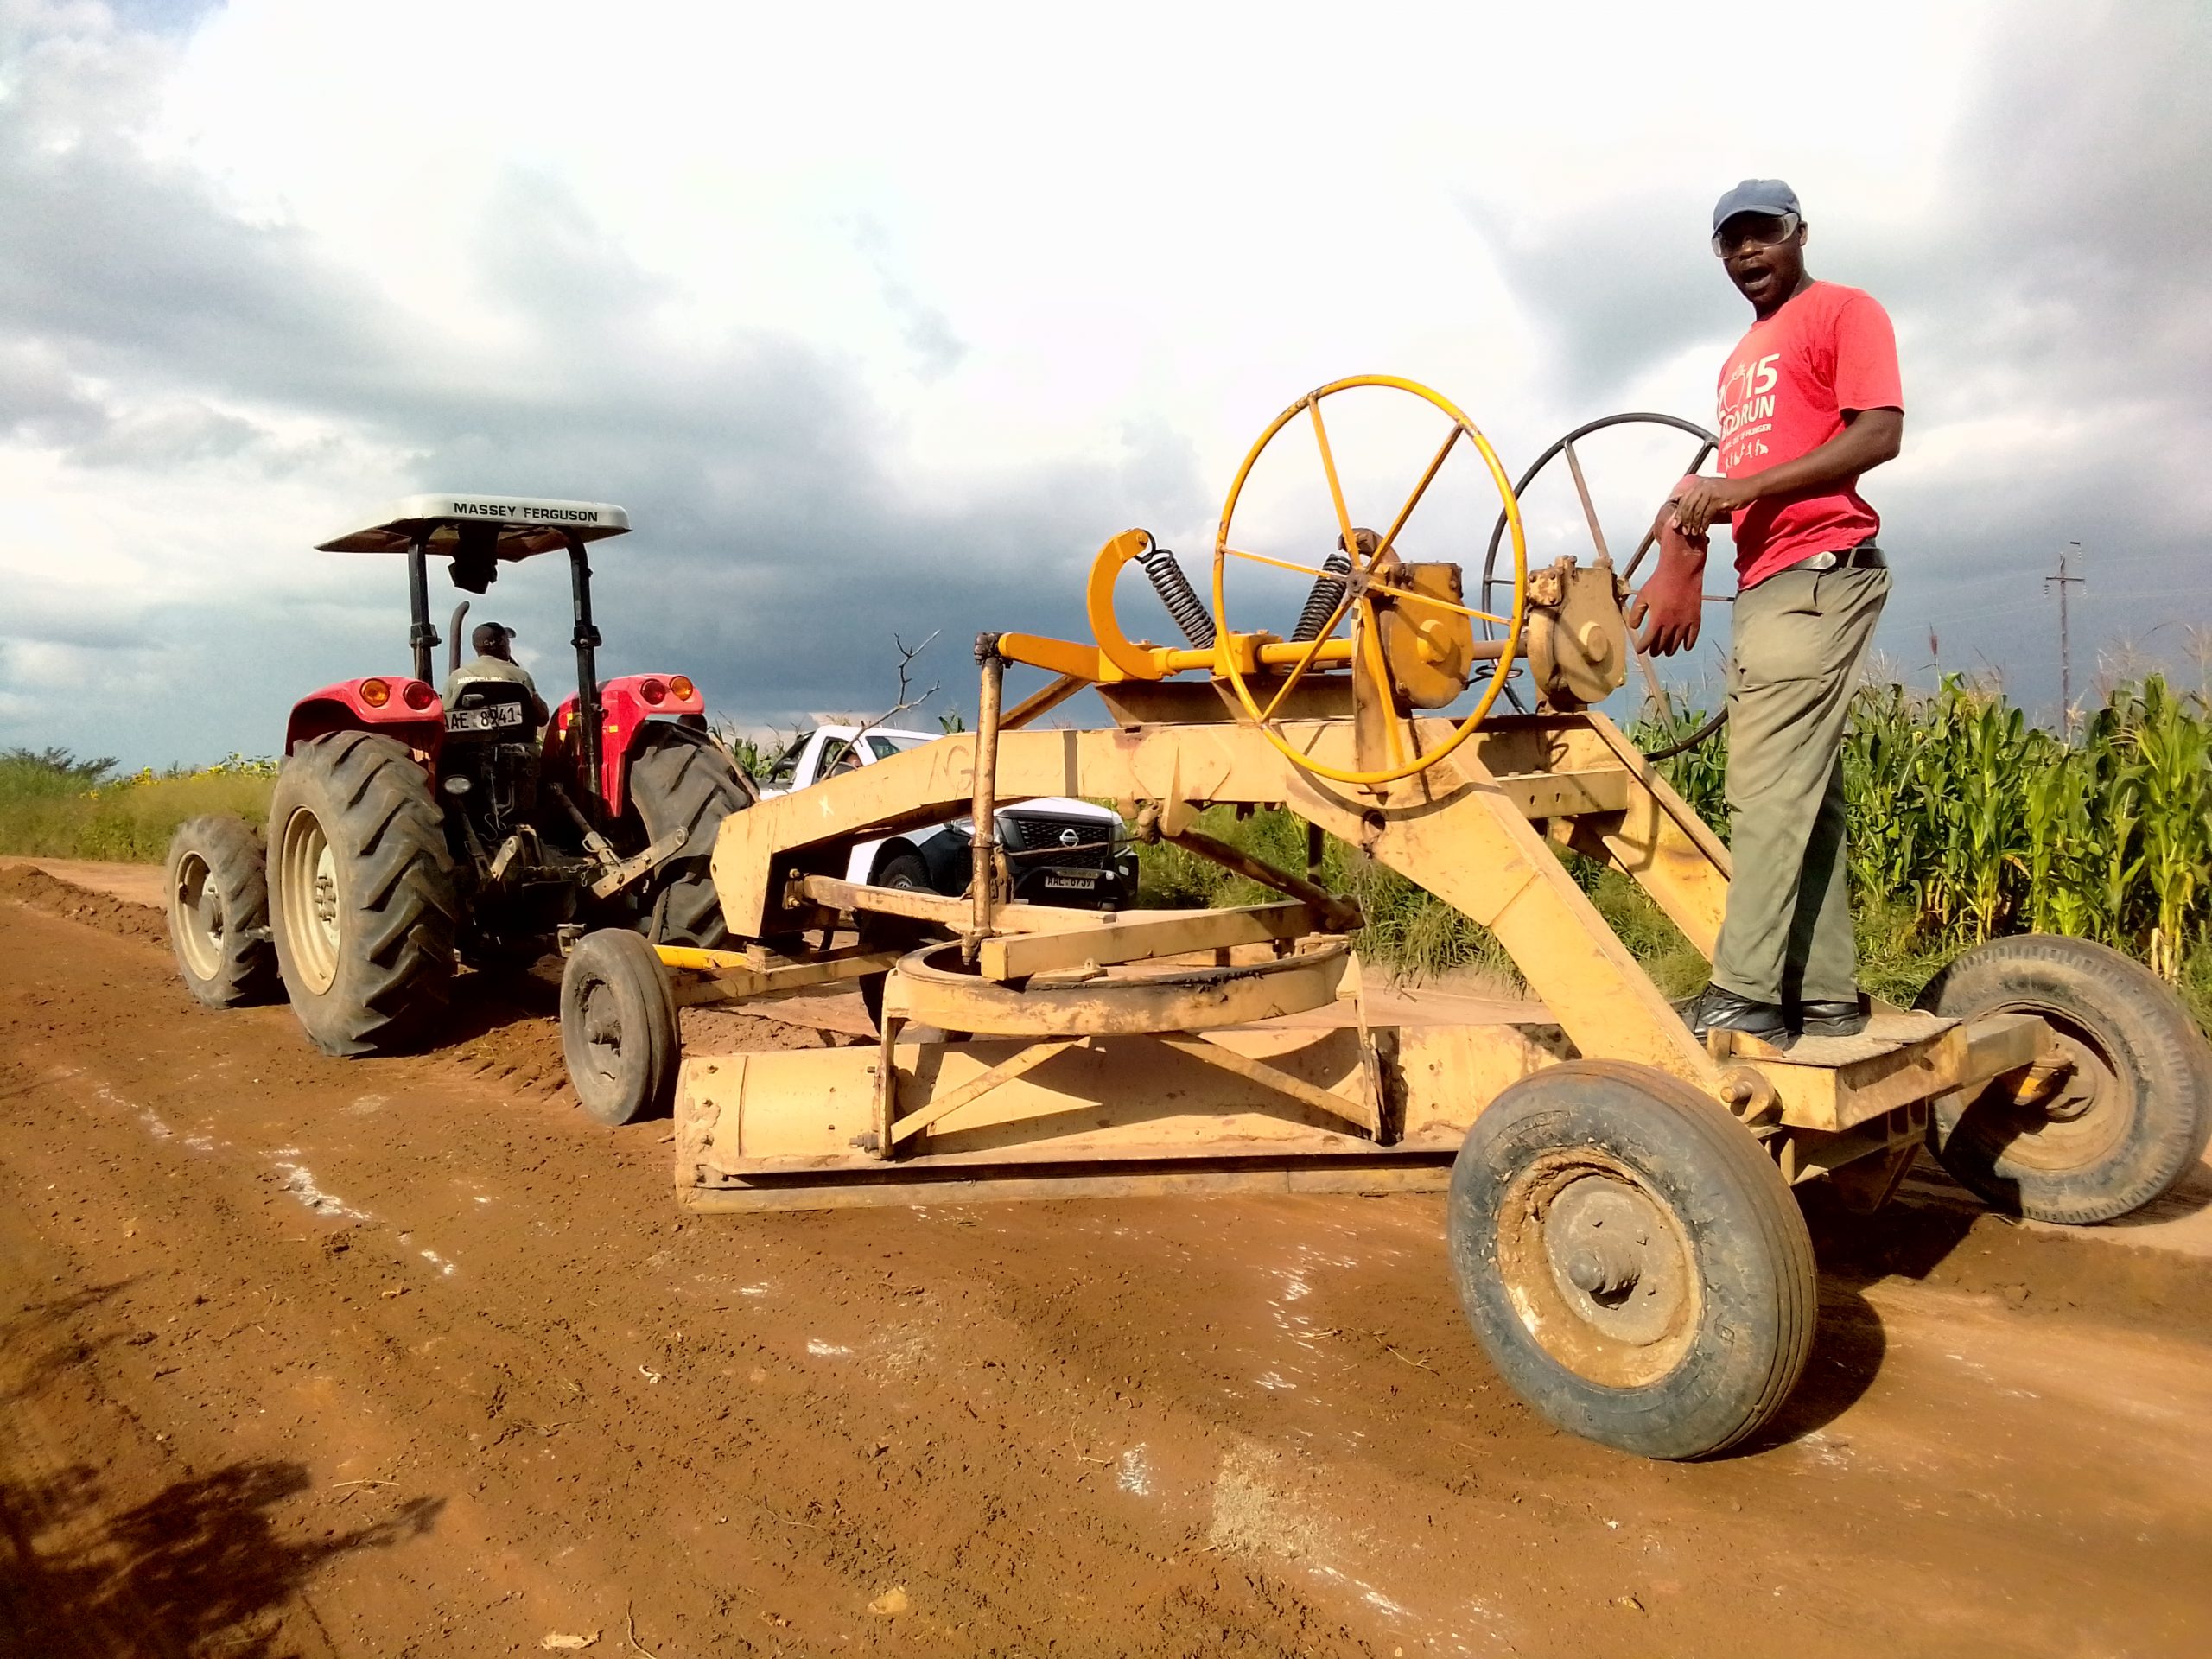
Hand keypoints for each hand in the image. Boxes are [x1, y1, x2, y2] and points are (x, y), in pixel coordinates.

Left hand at [1627, 519, 1707, 657]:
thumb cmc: (1660, 581)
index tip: (1640, 650)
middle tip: (1653, 652)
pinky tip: (1685, 647)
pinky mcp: (1696, 617)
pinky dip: (1688, 643)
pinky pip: (1693, 636)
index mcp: (1657, 619)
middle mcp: (1671, 623)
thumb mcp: (1643, 595)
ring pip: (1676, 643)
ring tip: (1666, 652)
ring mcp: (1685, 621)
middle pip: (1662, 644)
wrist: (1681, 570)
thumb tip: (1633, 627)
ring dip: (1670, 649)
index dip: (1643, 647)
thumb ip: (1636, 612)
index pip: (1648, 640)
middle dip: (1656, 650)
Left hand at [1669, 474, 1749, 538]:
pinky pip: (1707, 515)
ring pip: (1696, 512)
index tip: (1676, 524)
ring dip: (1694, 524)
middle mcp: (1704, 486)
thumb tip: (1688, 516)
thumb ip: (1701, 500)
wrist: (1749, 487)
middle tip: (1684, 531)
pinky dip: (1704, 524)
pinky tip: (1703, 530)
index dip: (1679, 513)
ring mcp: (1711, 492)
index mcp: (1700, 484)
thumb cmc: (1732, 491)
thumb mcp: (1713, 492)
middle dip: (1684, 520)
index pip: (1684, 499)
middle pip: (1688, 506)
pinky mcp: (1719, 499)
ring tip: (1693, 533)